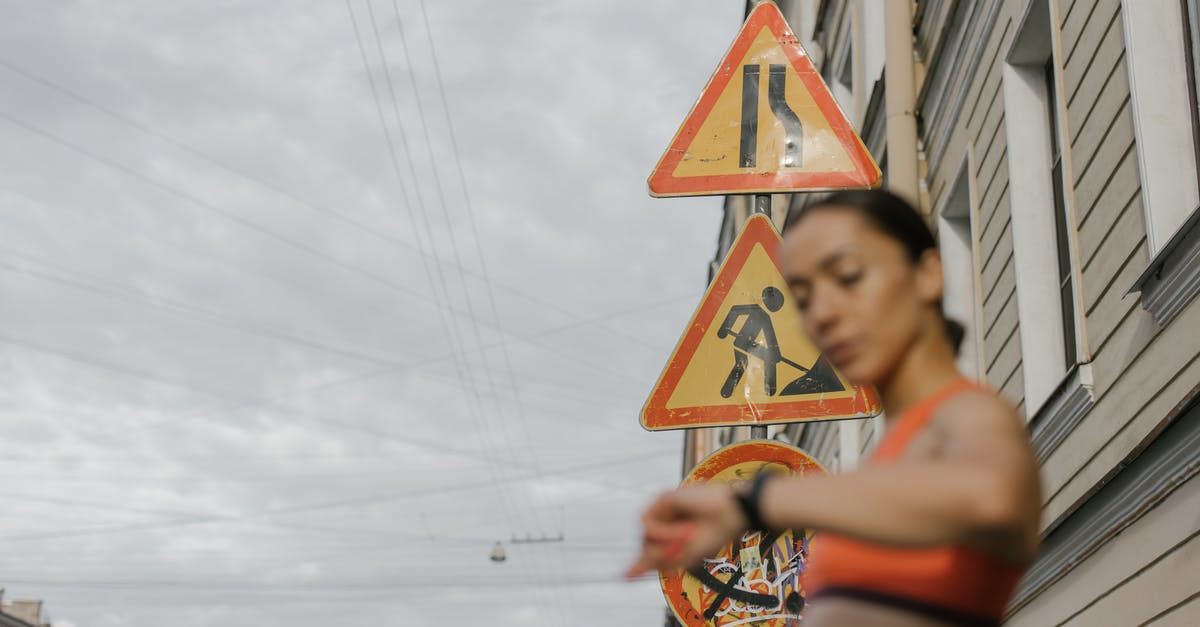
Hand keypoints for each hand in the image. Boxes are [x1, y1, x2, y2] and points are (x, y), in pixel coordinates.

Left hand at [625, 483, 747, 578]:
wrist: (732, 514)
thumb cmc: (715, 534)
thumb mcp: (684, 555)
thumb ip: (657, 563)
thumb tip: (628, 574)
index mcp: (672, 536)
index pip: (649, 551)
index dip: (638, 564)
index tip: (625, 577)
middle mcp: (665, 523)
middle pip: (645, 545)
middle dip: (659, 554)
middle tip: (682, 552)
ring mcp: (663, 511)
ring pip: (643, 536)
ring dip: (663, 543)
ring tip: (686, 538)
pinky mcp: (662, 498)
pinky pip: (647, 522)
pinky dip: (662, 532)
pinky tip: (682, 530)